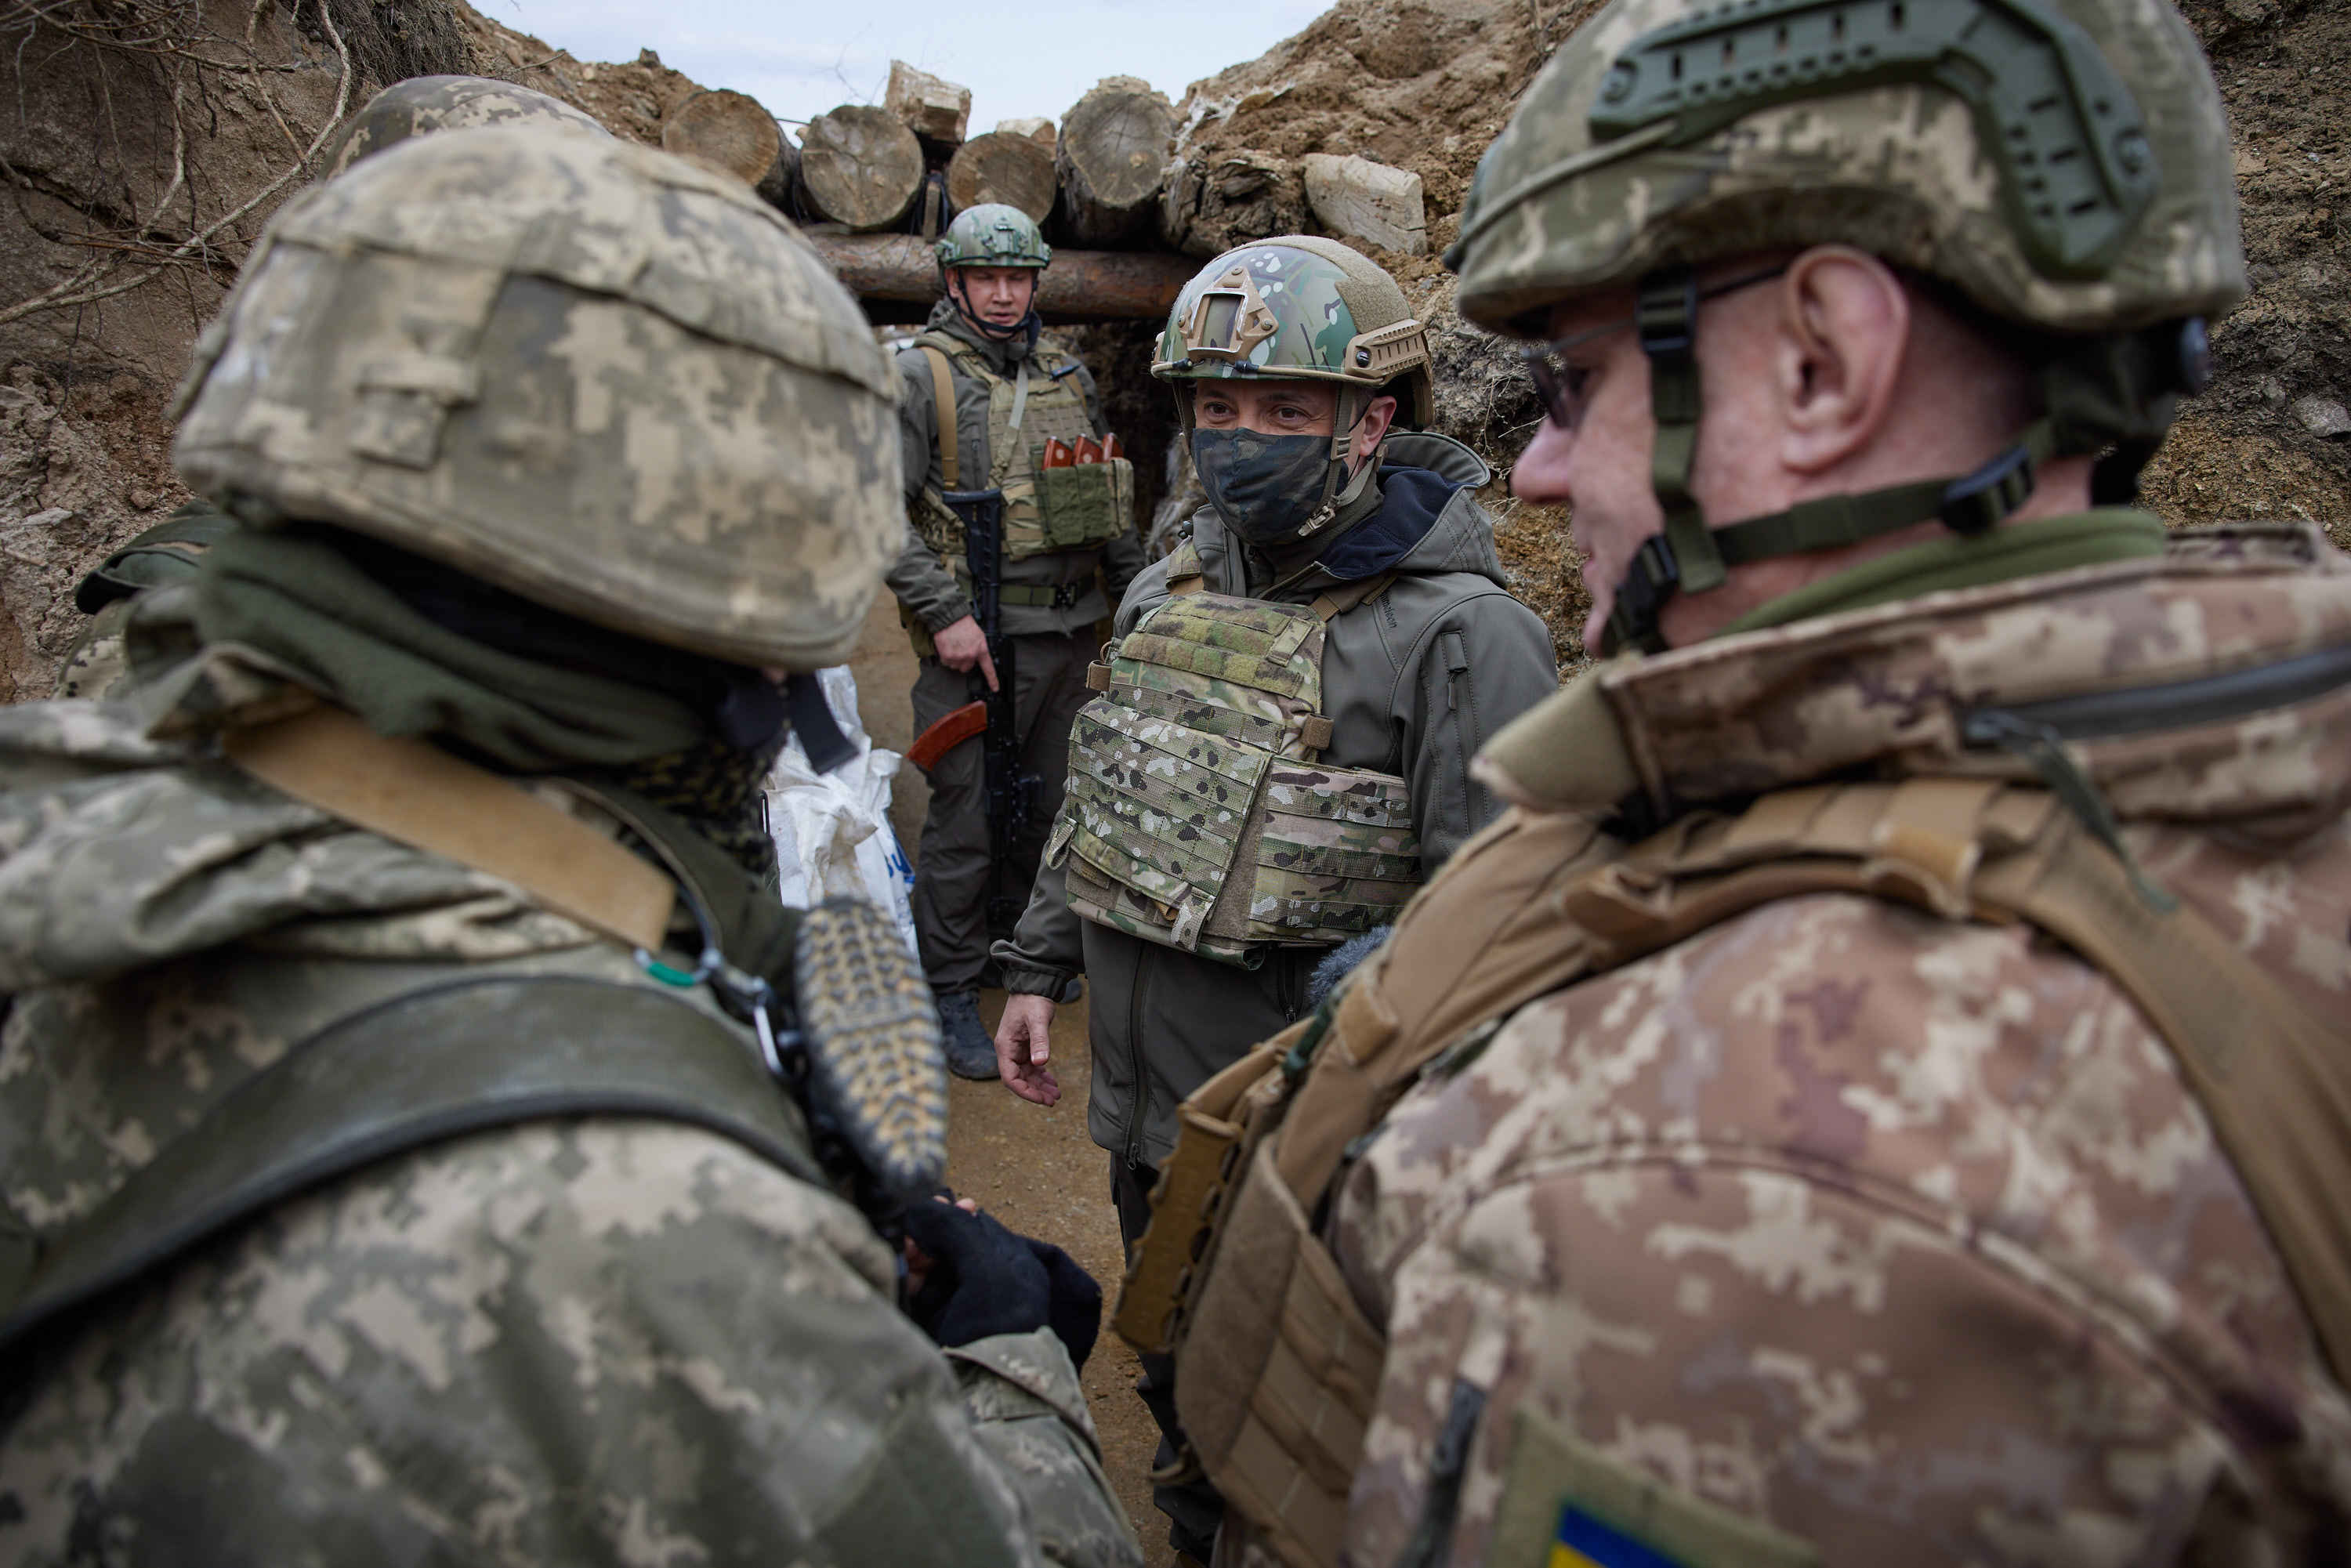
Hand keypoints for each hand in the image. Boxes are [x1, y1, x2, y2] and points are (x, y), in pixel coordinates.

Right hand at [900, 1195, 1102, 1368]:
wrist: (989, 1392)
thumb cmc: (999, 1327)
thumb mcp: (986, 1269)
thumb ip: (957, 1231)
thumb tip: (924, 1206)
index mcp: (1011, 1264)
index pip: (974, 1227)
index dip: (948, 1216)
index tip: (923, 1211)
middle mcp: (988, 1282)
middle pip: (948, 1247)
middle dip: (927, 1239)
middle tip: (908, 1239)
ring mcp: (962, 1306)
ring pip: (930, 1269)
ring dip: (914, 1260)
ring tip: (904, 1259)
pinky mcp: (939, 1328)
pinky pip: (918, 1296)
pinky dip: (908, 1285)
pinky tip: (900, 1281)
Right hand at [931, 615, 997, 691]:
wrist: (950, 618)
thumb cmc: (964, 624)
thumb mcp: (979, 635)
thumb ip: (979, 648)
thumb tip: (977, 656)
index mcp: (981, 649)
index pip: (988, 668)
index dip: (992, 680)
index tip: (995, 688)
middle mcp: (970, 655)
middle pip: (967, 668)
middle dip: (964, 661)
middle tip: (961, 650)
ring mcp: (958, 657)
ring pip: (956, 666)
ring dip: (955, 659)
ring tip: (954, 646)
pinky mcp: (947, 657)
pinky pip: (947, 663)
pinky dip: (946, 657)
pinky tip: (948, 647)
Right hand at [996, 994, 1059, 1105]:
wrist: (1034, 985)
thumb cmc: (1032, 1000)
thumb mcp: (1037, 1020)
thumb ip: (1040, 1041)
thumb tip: (1040, 1063)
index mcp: (1005, 1047)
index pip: (1010, 1078)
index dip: (1025, 1091)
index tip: (1041, 1099)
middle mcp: (1008, 1050)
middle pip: (1019, 1079)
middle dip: (1035, 1091)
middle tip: (1053, 1100)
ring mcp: (1017, 1049)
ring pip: (1026, 1075)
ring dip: (1040, 1085)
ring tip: (1056, 1094)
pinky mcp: (1025, 1046)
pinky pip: (1032, 1066)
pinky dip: (1041, 1075)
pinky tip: (1052, 1081)